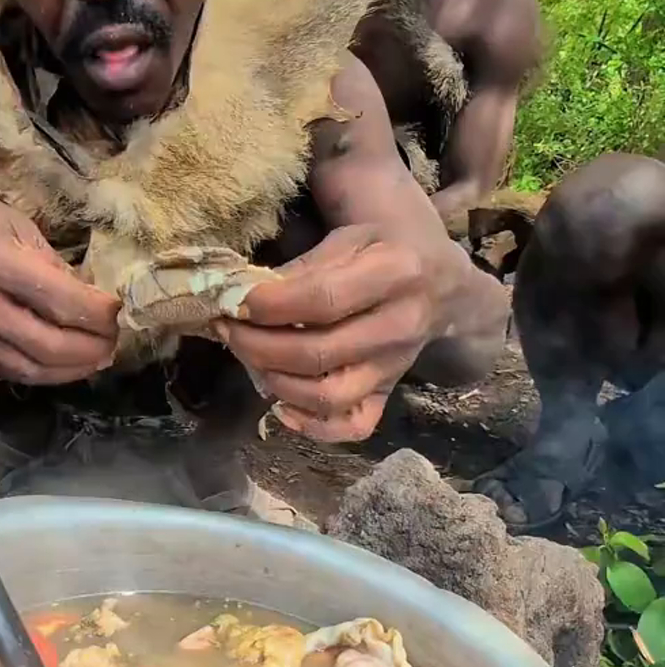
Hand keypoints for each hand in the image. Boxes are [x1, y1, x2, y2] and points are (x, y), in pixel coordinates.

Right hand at [0, 180, 119, 385]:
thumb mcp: (15, 222)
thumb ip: (51, 263)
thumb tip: (90, 297)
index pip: (58, 301)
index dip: (97, 313)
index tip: (118, 309)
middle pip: (46, 344)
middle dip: (91, 347)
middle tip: (116, 339)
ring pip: (28, 367)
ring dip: (72, 369)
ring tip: (100, 357)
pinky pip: (9, 369)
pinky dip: (45, 373)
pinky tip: (68, 365)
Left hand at [218, 226, 434, 441]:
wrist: (439, 283)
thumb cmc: (382, 250)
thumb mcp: (347, 239)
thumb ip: (301, 267)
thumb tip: (245, 295)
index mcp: (395, 272)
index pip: (322, 299)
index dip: (270, 305)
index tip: (235, 301)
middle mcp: (399, 326)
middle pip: (317, 353)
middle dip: (258, 345)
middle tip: (227, 329)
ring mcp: (395, 367)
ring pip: (328, 395)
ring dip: (275, 382)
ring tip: (248, 357)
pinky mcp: (388, 394)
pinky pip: (351, 426)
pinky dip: (311, 426)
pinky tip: (280, 406)